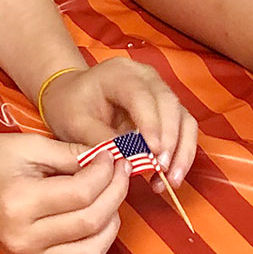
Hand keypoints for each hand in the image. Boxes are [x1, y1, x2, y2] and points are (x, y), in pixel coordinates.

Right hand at [0, 124, 126, 253]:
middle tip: (119, 170)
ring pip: (92, 251)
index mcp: (19, 203)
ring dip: (111, 222)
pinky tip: (94, 219)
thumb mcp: (28, 145)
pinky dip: (95, 245)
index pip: (82, 194)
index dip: (106, 172)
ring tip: (110, 195)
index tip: (112, 155)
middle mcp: (24, 238)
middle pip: (91, 222)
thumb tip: (109, 158)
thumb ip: (70, 154)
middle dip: (115, 192)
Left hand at [42, 57, 197, 189]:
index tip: (152, 153)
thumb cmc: (69, 106)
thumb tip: (126, 159)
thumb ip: (98, 139)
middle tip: (162, 170)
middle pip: (170, 104)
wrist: (71, 96)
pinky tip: (169, 176)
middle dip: (171, 140)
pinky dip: (181, 153)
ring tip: (170, 180)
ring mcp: (159, 91)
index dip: (151, 123)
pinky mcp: (166, 109)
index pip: (142, 95)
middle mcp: (145, 77)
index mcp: (119, 73)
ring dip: (181, 151)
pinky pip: (183, 129)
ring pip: (183, 117)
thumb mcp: (74, 123)